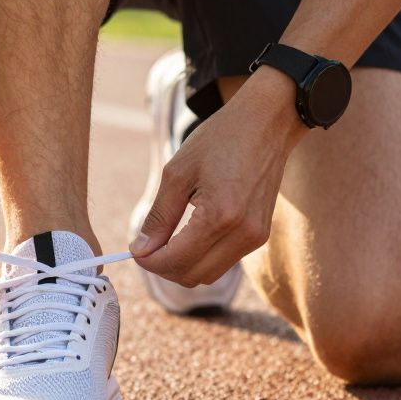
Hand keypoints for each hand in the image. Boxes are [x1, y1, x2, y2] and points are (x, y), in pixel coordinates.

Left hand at [129, 70, 307, 285]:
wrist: (266, 123)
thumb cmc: (219, 140)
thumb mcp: (177, 173)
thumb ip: (158, 217)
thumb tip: (140, 250)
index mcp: (221, 215)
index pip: (176, 261)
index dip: (149, 261)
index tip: (134, 249)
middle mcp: (243, 233)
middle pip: (192, 276)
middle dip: (163, 267)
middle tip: (146, 246)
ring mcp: (256, 237)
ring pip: (208, 274)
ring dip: (182, 265)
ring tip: (165, 241)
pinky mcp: (260, 235)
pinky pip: (224, 261)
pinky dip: (201, 257)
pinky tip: (187, 236)